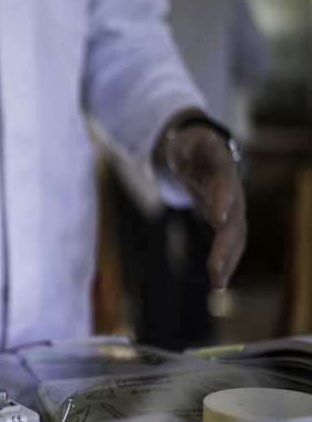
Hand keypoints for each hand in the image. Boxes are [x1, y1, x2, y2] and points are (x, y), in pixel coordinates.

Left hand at [155, 112, 246, 288]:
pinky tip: (219, 282)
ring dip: (227, 261)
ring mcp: (233, 210)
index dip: (222, 202)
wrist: (203, 155)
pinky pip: (230, 245)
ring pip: (234, 239)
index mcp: (223, 173)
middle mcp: (233, 195)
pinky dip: (226, 263)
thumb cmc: (192, 149)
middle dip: (224, 246)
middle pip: (232, 223)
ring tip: (217, 283)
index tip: (218, 218)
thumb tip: (204, 138)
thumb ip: (197, 143)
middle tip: (215, 269)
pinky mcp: (228, 223)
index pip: (224, 189)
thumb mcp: (188, 142)